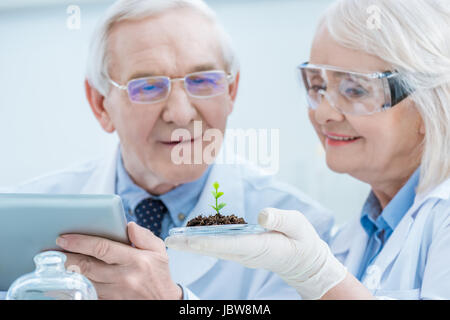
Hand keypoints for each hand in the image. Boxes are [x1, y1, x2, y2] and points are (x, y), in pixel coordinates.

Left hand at [56, 222, 181, 299]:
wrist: (164, 302)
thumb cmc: (159, 275)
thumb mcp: (159, 251)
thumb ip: (144, 236)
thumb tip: (128, 225)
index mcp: (136, 260)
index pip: (103, 248)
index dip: (81, 242)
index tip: (65, 238)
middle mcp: (124, 277)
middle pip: (88, 266)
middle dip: (68, 257)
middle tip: (53, 250)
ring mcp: (116, 293)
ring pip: (85, 281)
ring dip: (68, 272)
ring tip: (56, 263)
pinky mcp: (110, 302)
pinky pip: (89, 293)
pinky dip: (76, 286)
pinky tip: (67, 280)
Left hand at [165, 208, 346, 299]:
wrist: (304, 262)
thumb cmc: (302, 241)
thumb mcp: (298, 225)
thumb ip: (281, 219)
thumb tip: (262, 215)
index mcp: (259, 246)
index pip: (228, 243)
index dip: (207, 240)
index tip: (188, 239)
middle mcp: (246, 252)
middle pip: (213, 248)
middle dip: (190, 243)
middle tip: (168, 239)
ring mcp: (243, 253)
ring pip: (213, 248)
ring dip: (192, 243)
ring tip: (173, 238)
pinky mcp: (242, 251)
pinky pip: (219, 246)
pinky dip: (203, 242)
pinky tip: (192, 237)